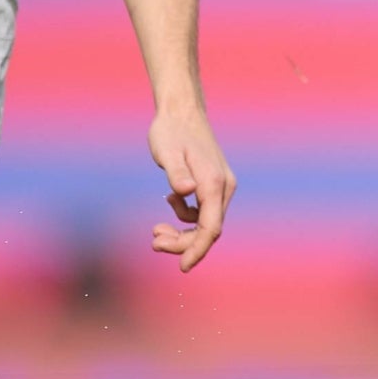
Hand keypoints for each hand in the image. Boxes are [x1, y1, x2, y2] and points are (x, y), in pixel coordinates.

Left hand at [148, 104, 234, 271]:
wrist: (181, 111)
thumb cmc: (170, 131)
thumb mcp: (166, 151)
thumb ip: (176, 173)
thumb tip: (186, 192)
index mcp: (213, 183)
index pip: (210, 228)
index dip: (196, 250)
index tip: (182, 267)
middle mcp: (223, 186)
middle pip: (208, 230)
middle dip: (182, 243)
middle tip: (154, 242)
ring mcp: (221, 185)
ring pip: (206, 222)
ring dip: (182, 231)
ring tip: (155, 230)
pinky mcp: (214, 183)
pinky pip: (203, 211)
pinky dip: (186, 216)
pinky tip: (169, 202)